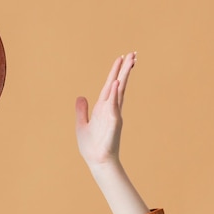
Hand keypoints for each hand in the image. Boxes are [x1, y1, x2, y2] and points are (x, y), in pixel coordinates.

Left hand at [75, 52, 135, 169]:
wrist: (96, 160)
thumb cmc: (91, 146)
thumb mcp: (82, 124)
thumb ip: (82, 110)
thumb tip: (80, 97)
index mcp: (103, 108)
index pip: (110, 86)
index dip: (115, 72)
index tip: (121, 58)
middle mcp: (110, 109)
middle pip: (119, 85)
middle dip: (125, 69)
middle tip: (133, 53)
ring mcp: (114, 115)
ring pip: (119, 91)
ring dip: (124, 76)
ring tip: (130, 61)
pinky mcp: (114, 123)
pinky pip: (114, 106)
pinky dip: (114, 95)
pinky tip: (116, 83)